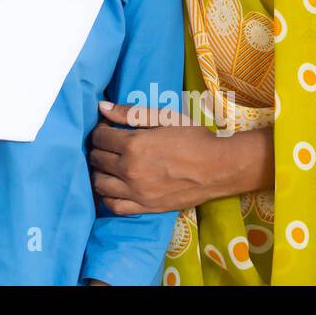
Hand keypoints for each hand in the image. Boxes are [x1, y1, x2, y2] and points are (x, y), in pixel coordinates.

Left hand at [88, 101, 270, 213]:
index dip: (101, 131)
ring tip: (109, 165)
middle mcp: (130, 170)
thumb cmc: (193, 137)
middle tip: (108, 146)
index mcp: (134, 145)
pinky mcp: (145, 208)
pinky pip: (113, 206)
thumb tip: (101, 107)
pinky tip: (113, 187)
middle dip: (98, 149)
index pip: (99, 137)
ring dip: (99, 172)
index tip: (107, 130)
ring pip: (99, 183)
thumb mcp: (164, 117)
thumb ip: (130, 112)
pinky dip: (107, 197)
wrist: (219, 167)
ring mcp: (137, 192)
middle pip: (97, 159)